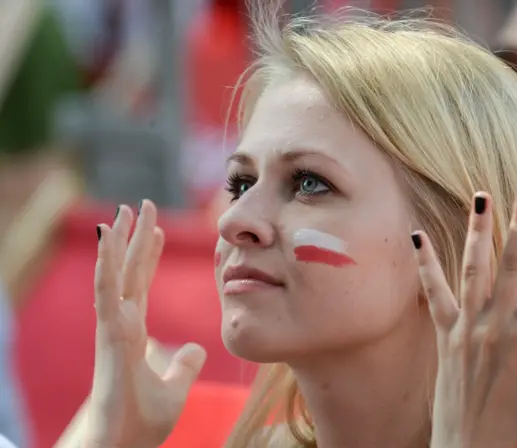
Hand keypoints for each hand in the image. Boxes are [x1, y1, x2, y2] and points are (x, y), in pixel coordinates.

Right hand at [86, 201, 206, 447]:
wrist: (123, 444)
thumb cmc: (141, 420)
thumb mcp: (175, 386)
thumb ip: (185, 364)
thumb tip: (197, 348)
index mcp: (134, 329)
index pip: (142, 281)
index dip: (148, 255)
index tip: (156, 229)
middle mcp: (121, 322)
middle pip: (131, 269)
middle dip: (137, 237)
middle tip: (142, 205)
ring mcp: (113, 326)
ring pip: (116, 272)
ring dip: (119, 240)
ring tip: (123, 211)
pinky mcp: (109, 333)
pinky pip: (107, 290)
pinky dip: (106, 263)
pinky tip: (107, 238)